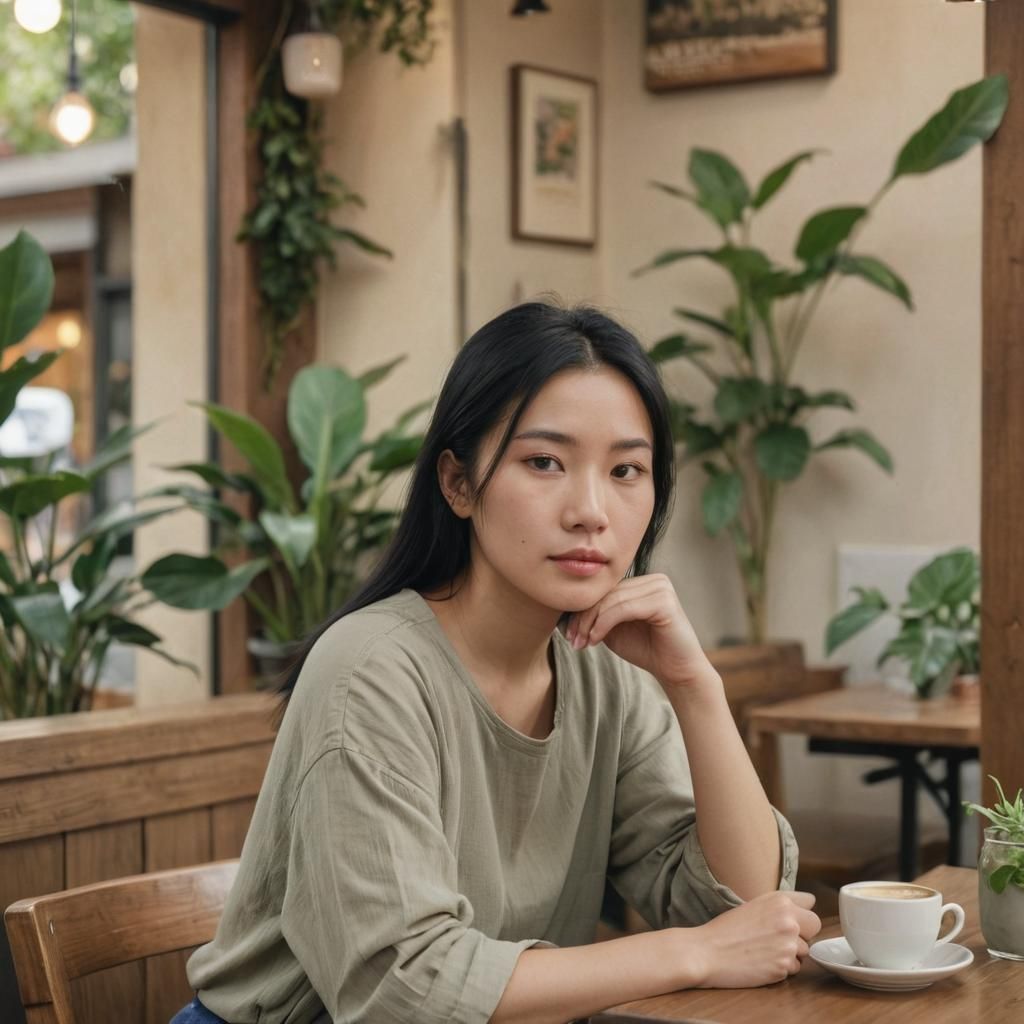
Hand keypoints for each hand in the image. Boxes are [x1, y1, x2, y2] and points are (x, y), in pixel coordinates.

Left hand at [565, 574, 711, 688]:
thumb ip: (597, 616)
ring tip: (581, 643)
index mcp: (642, 582)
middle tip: (572, 640)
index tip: (568, 634)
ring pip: (612, 600)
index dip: (582, 610)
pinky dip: (604, 624)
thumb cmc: (646, 650)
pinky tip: (595, 640)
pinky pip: (624, 608)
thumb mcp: (614, 630)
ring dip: (591, 623)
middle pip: (607, 593)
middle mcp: (653, 580)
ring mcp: (660, 587)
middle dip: (583, 617)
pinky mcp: (664, 600)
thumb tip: (565, 609)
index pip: (604, 590)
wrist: (676, 671)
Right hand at [684, 891, 821, 988]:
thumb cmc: (727, 928)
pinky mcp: (784, 967)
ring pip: (805, 950)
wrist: (707, 951)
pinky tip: (762, 962)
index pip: (810, 905)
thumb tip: (811, 902)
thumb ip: (782, 904)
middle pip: (815, 927)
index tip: (788, 919)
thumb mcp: (754, 904)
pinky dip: (782, 968)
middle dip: (802, 933)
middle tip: (778, 937)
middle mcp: (789, 921)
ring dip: (791, 952)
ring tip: (765, 950)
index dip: (799, 913)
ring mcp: (788, 946)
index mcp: (780, 901)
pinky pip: (794, 969)